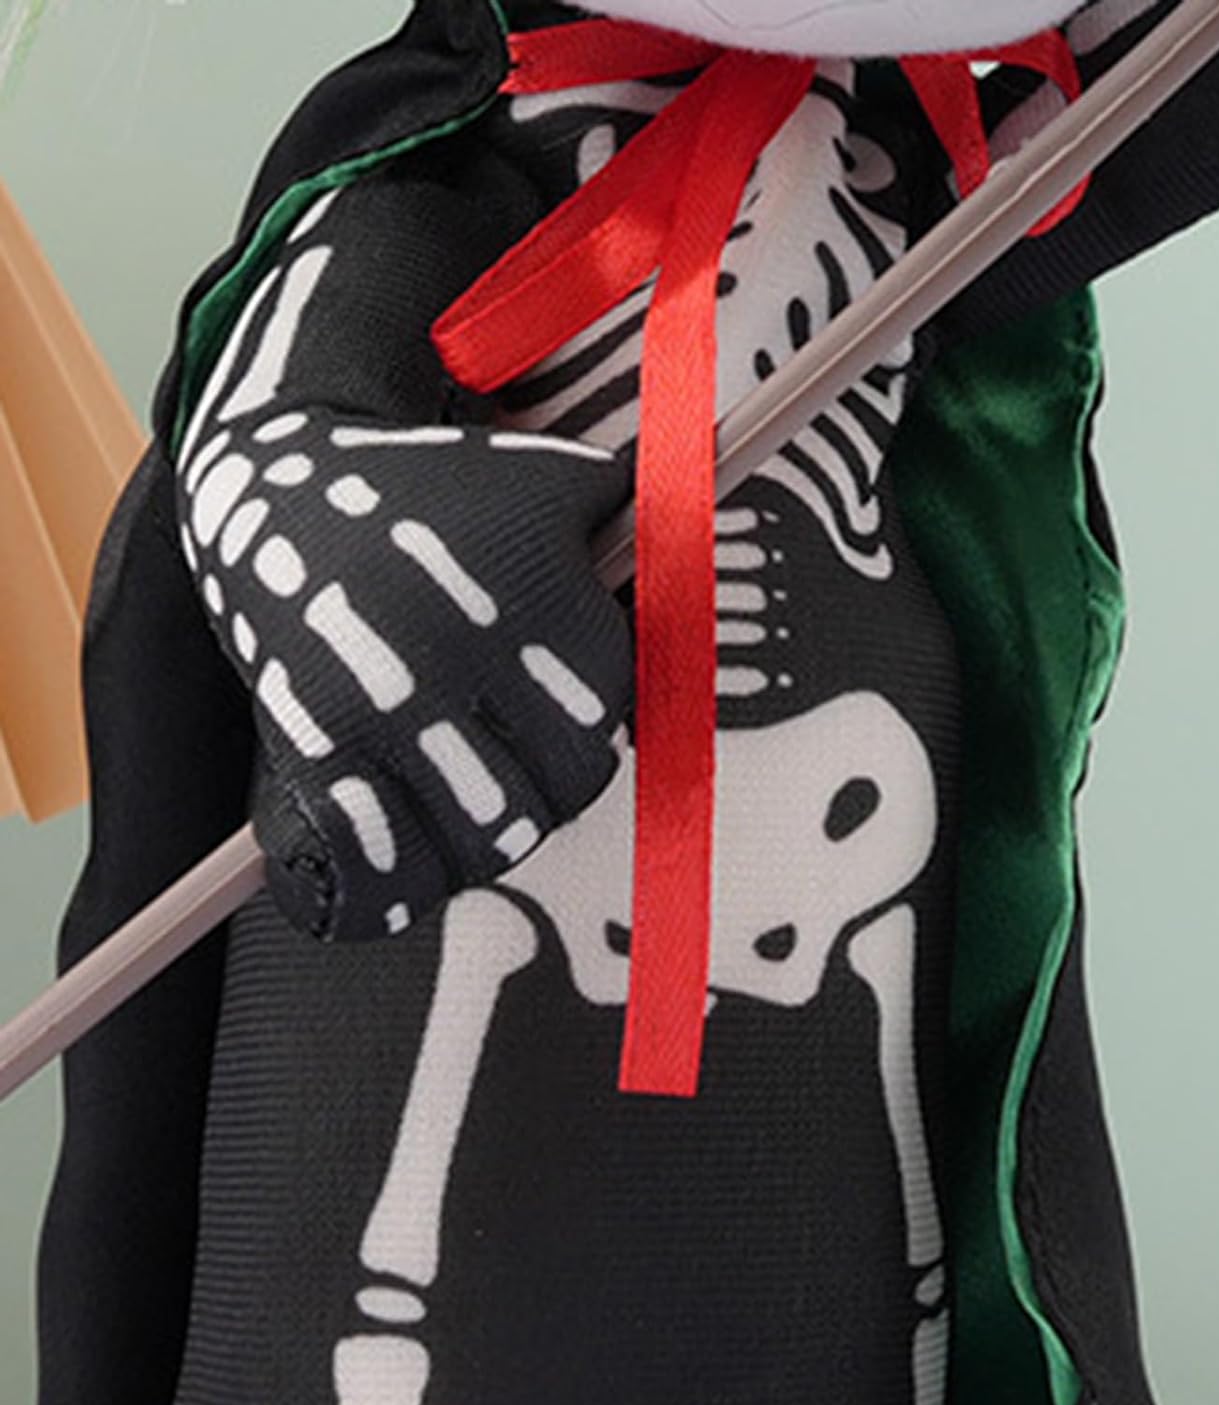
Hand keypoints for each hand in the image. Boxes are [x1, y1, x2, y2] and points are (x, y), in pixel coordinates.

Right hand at [176, 410, 632, 939]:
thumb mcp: (552, 482)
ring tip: (480, 805)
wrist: (278, 490)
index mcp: (531, 598)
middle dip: (555, 786)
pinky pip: (376, 866)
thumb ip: (646, 517)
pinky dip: (397, 890)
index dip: (595, 726)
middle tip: (526, 762)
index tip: (567, 711)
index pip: (604, 719)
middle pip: (558, 792)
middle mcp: (462, 660)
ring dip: (493, 840)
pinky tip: (411, 870)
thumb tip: (723, 519)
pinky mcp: (315, 749)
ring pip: (485, 841)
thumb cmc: (438, 493)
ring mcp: (384, 712)